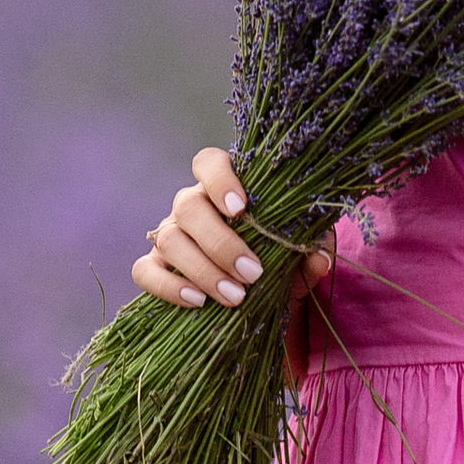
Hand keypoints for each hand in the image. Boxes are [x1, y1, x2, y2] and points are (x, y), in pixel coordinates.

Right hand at [135, 148, 330, 312]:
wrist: (252, 289)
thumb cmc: (275, 257)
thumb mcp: (297, 254)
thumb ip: (309, 252)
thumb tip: (319, 260)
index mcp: (224, 187)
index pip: (208, 162)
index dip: (219, 178)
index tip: (240, 208)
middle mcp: (190, 204)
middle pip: (187, 206)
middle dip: (220, 242)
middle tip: (252, 273)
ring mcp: (168, 233)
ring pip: (168, 238)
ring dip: (202, 269)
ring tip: (235, 296)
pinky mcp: (153, 264)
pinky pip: (144, 270)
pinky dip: (168, 286)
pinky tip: (198, 301)